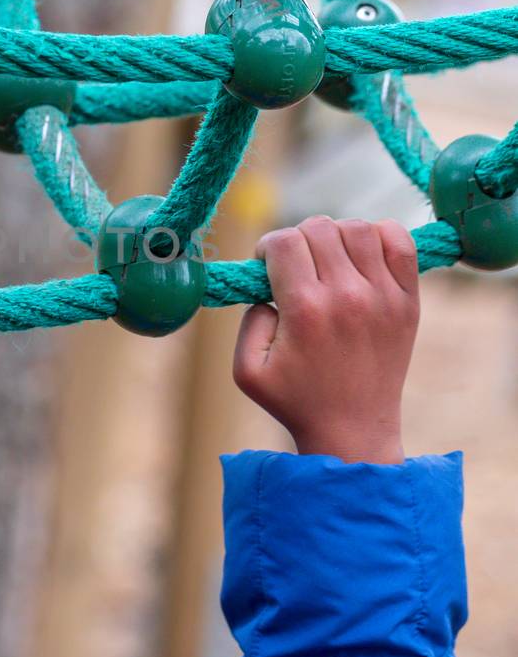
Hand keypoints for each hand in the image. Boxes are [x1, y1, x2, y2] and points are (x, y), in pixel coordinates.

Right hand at [233, 216, 419, 464]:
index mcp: (305, 310)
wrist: (354, 429)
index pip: (283, 241)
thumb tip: (267, 287)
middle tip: (297, 267)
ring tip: (329, 261)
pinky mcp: (408, 301)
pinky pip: (401, 241)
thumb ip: (246, 321)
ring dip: (335, 236)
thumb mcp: (247, 371)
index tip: (268, 268)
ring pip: (356, 228)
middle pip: (318, 227)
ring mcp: (383, 296)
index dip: (267, 248)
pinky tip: (364, 255)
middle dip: (298, 240)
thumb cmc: (296, 401)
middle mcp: (347, 296)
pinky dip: (380, 234)